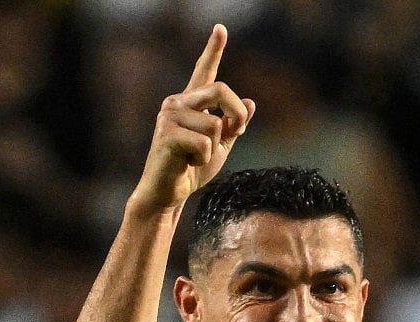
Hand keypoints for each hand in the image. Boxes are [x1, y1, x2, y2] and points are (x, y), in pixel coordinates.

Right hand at [130, 24, 255, 213]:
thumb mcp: (219, 147)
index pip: (204, 71)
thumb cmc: (190, 170)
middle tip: (238, 132)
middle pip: (222, 90)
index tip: (220, 29)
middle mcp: (177, 103)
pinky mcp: (167, 134)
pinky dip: (203, 159)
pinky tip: (187, 164)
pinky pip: (205, 143)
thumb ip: (233, 126)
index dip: (213, 49)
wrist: (168, 194)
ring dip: (214, 148)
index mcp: (191, 104)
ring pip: (216, 125)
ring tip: (194, 158)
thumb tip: (252, 104)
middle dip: (237, 113)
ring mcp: (170, 116)